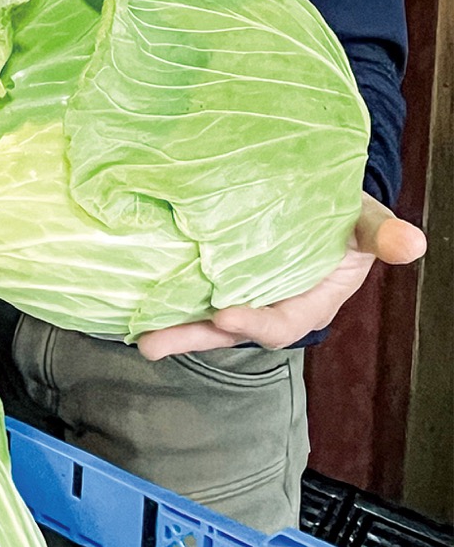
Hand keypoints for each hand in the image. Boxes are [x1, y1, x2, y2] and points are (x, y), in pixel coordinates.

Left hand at [137, 193, 426, 360]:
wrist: (326, 205)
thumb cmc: (349, 220)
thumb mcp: (367, 222)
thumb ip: (382, 233)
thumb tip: (412, 243)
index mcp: (308, 302)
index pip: (280, 323)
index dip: (254, 322)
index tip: (224, 313)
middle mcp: (270, 305)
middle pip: (230, 330)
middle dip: (193, 336)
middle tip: (151, 342)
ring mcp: (242, 293)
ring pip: (204, 316)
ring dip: (170, 324)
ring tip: (134, 332)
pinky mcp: (219, 277)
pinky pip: (192, 289)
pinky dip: (166, 295)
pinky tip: (133, 296)